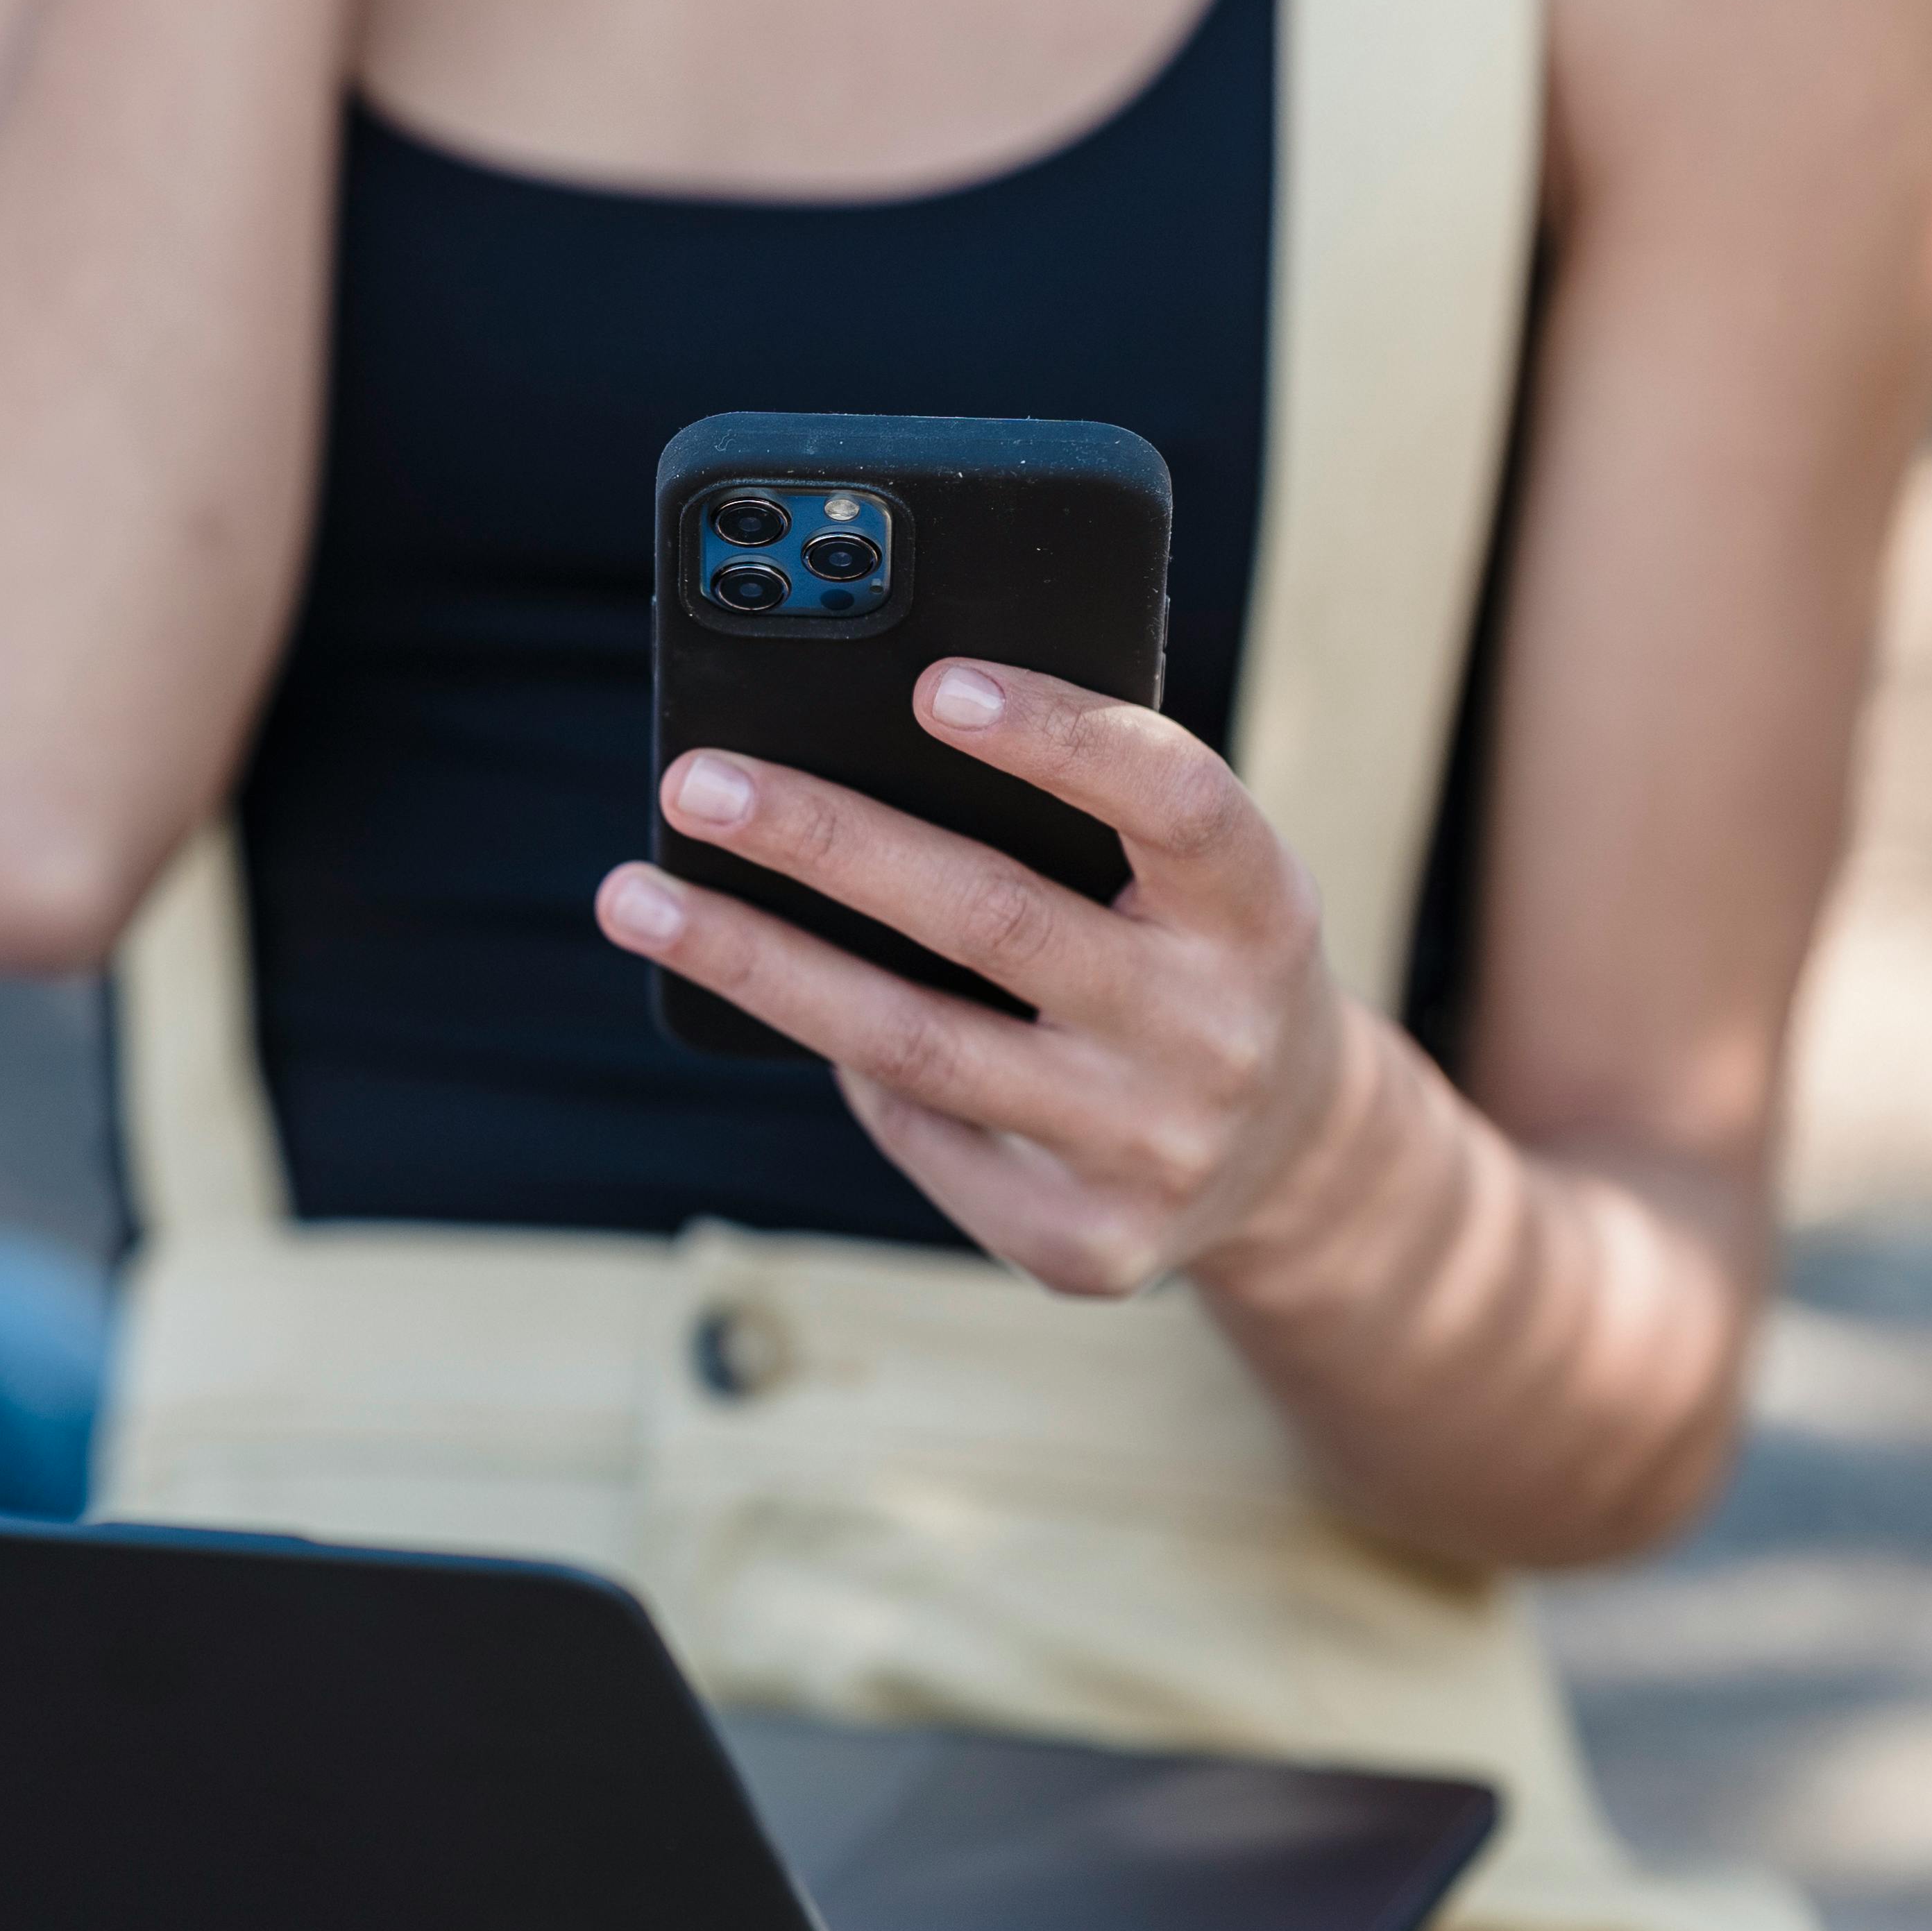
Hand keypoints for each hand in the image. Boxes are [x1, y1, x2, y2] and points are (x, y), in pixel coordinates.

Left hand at [594, 660, 1366, 1296]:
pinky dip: (844, 1063)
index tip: (928, 684)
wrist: (1294, 1159)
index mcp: (1261, 909)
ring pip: (912, 1045)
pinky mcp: (1085, 1246)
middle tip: (694, 782)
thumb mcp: (1194, 877)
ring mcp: (1150, 1152)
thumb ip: (1087, 815)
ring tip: (638, 897)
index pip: (1172, 800)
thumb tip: (848, 751)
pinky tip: (773, 996)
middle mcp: (1216, 1035)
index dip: (1056, 737)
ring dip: (755, 962)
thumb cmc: (1195, 956)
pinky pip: (918, 1131)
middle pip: (991, 921)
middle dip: (822, 841)